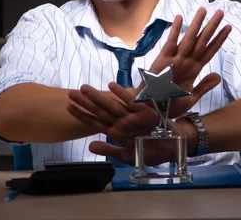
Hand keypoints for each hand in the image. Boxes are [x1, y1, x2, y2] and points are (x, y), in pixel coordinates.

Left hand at [67, 84, 184, 165]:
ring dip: (97, 97)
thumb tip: (90, 147)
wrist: (172, 146)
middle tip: (70, 92)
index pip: (95, 122)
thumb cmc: (150, 150)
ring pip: (111, 106)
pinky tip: (112, 85)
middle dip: (85, 103)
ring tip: (83, 88)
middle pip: (100, 112)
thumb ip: (110, 150)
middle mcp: (122, 123)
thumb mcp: (128, 155)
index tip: (68, 106)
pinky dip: (122, 93)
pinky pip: (131, 102)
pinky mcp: (145, 112)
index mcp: (117, 132)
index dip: (81, 114)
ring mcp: (132, 118)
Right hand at [139, 7, 231, 117]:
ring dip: (197, 24)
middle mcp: (187, 61)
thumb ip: (203, 86)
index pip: (210, 51)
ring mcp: (175, 59)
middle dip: (211, 27)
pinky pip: (170, 43)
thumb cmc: (169, 104)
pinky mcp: (162, 60)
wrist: (151, 110)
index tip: (228, 27)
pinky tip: (179, 18)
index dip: (219, 39)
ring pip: (189, 39)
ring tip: (204, 10)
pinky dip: (175, 31)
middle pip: (202, 41)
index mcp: (194, 70)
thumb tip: (218, 76)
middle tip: (220, 12)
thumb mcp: (191, 98)